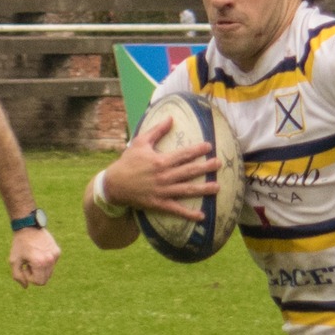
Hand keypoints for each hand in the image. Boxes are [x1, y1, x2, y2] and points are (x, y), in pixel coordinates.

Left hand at [9, 227, 59, 287]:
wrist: (28, 227)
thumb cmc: (19, 244)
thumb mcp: (14, 261)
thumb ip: (18, 276)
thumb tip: (26, 286)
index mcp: (40, 263)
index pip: (40, 282)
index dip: (30, 278)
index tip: (25, 267)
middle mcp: (50, 260)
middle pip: (46, 279)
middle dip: (36, 275)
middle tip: (29, 264)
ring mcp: (55, 255)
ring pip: (50, 272)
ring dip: (41, 269)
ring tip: (34, 258)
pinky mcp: (57, 251)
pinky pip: (52, 263)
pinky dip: (45, 262)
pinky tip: (39, 253)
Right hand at [98, 115, 220, 220]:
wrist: (114, 185)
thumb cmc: (128, 162)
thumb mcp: (140, 143)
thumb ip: (157, 131)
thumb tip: (171, 118)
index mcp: (160, 161)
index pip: (183, 154)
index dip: (197, 150)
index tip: (209, 146)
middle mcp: (164, 176)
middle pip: (189, 172)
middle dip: (206, 168)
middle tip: (219, 164)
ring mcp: (162, 191)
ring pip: (187, 190)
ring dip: (203, 189)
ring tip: (217, 187)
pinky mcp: (159, 204)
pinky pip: (176, 210)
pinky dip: (189, 214)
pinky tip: (202, 216)